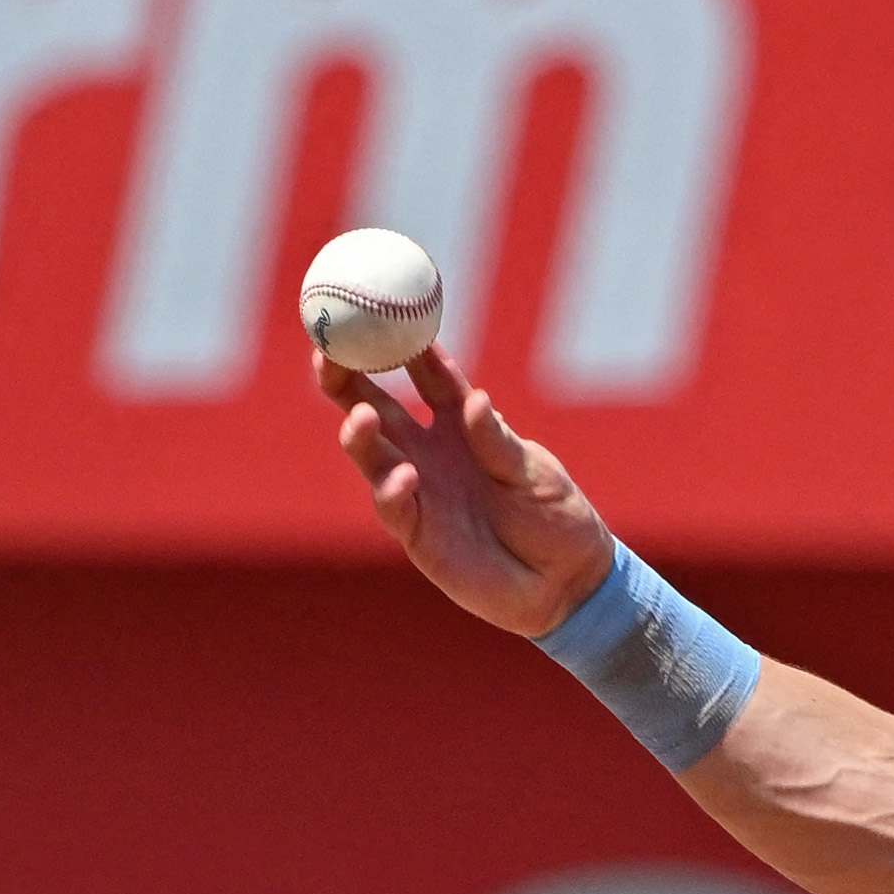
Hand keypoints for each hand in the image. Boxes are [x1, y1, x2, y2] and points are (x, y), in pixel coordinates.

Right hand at [323, 346, 611, 637]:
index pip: (427, 375)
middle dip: (348, 379)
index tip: (385, 310)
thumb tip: (476, 402)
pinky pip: (394, 509)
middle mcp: (432, 452)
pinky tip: (403, 478)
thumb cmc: (556, 517)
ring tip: (360, 417)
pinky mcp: (418, 536)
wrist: (565, 583)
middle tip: (328, 351)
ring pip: (374, 455)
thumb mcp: (534, 472)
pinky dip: (391, 492)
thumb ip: (499, 441)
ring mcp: (420, 492)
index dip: (406, 344)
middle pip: (378, 405)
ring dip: (360, 433)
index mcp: (462, 424)